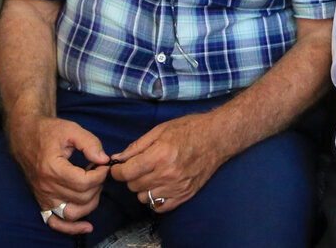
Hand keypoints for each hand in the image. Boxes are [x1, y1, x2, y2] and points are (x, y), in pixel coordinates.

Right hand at [7, 115, 108, 234]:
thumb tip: (104, 159)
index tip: (104, 165)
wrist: (26, 136)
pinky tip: (86, 226)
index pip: (84, 182)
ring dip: (90, 203)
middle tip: (99, 172)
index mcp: (52, 168)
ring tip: (94, 186)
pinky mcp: (42, 202)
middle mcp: (46, 186)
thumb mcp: (72, 130)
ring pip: (72, 213)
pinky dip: (71, 228)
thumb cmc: (49, 132)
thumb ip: (90, 143)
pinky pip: (55, 222)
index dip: (100, 175)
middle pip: (81, 198)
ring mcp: (43, 197)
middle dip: (98, 185)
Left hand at [109, 112, 231, 213]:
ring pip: (144, 197)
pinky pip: (159, 207)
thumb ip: (137, 146)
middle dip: (131, 176)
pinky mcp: (185, 195)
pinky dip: (155, 199)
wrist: (218, 137)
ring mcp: (177, 187)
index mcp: (159, 155)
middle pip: (133, 186)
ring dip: (143, 188)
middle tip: (140, 167)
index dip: (117, 171)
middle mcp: (167, 174)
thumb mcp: (160, 130)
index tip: (119, 167)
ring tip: (152, 175)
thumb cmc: (189, 129)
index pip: (126, 173)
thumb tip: (117, 158)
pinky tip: (160, 187)